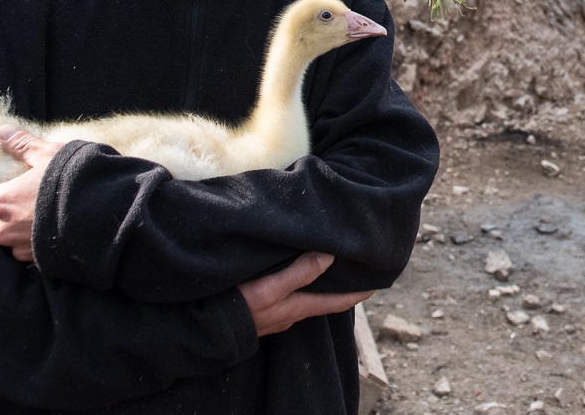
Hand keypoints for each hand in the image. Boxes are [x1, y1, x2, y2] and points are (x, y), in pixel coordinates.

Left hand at [0, 125, 63, 261]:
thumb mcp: (49, 155)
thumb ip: (23, 145)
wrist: (102, 217)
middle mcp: (4, 229)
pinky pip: (30, 253)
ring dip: (24, 232)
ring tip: (47, 218)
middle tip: (33, 203)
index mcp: (1, 201)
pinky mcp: (37, 263)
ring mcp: (20, 249)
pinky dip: (38, 245)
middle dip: (10, 215)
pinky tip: (56, 232)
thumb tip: (2, 132)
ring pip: (13, 240)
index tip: (4, 189)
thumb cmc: (71, 182)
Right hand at [238, 253, 373, 336]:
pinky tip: (294, 273)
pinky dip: (300, 284)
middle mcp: (292, 313)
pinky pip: (290, 295)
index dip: (358, 293)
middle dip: (340, 286)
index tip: (378, 283)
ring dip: (320, 284)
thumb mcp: (270, 287)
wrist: (207, 329)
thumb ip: (298, 273)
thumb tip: (330, 256)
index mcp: (298, 307)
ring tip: (329, 266)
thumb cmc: (239, 307)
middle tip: (356, 269)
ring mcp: (277, 313)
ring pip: (307, 296)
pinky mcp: (263, 309)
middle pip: (324, 299)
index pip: (338, 301)